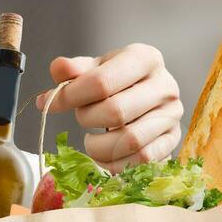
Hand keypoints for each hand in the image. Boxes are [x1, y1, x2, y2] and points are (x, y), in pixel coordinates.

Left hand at [36, 43, 182, 170]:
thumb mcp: (96, 69)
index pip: (101, 82)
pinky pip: (142, 160)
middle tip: (80, 118)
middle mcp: (165, 85)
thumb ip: (75, 69)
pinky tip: (104, 156)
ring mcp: (171, 115)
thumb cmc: (118, 81)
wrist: (148, 97)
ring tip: (91, 141)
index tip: (48, 103)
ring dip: (99, 147)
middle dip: (87, 119)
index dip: (69, 96)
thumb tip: (58, 69)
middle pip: (115, 112)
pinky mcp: (173, 140)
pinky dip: (115, 164)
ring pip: (130, 140)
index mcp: (144, 58)